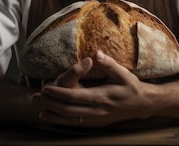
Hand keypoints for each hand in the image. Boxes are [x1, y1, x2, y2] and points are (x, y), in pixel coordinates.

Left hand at [33, 51, 155, 127]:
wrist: (143, 104)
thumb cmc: (132, 86)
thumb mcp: (123, 73)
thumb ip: (108, 63)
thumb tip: (96, 53)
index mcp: (102, 97)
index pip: (76, 96)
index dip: (59, 93)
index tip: (46, 89)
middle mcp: (98, 110)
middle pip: (69, 110)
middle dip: (51, 105)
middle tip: (35, 99)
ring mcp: (97, 119)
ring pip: (71, 120)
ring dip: (54, 116)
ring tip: (39, 111)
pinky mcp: (97, 123)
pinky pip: (77, 124)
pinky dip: (63, 122)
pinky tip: (54, 119)